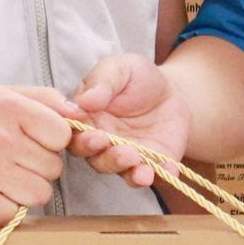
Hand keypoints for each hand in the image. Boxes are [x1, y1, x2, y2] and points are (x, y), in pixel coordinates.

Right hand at [0, 85, 77, 224]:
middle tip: (13, 161)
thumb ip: (42, 97)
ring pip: (41, 194)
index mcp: (10, 107)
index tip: (35, 142)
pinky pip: (16, 214)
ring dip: (27, 191)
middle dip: (38, 167)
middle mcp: (2, 138)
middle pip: (53, 167)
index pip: (63, 133)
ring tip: (4, 179)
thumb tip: (79, 112)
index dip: (52, 141)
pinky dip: (7, 209)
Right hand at [71, 53, 192, 171]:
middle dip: (101, 154)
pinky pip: (154, 176)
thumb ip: (102, 81)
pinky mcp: (152, 165)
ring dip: (127, 170)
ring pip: (120, 171)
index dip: (78, 135)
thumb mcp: (120, 68)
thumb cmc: (136, 78)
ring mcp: (126, 158)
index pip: (73, 133)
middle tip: (112, 144)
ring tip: (137, 163)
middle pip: (93, 157)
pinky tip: (168, 171)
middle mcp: (102, 144)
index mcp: (86, 120)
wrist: (170, 91)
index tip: (90, 130)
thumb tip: (84, 100)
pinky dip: (160, 176)